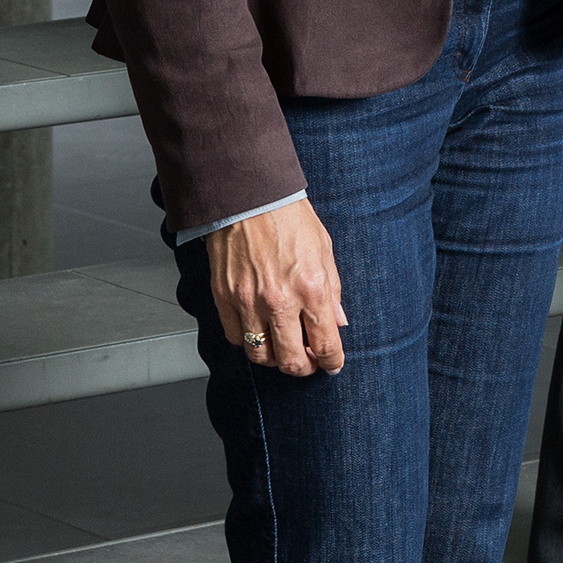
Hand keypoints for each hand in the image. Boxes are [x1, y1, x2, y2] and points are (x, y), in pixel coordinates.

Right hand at [207, 200, 345, 376]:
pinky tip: (257, 328)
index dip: (332, 362)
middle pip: (292, 361)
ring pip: (260, 355)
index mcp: (310, 288)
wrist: (248, 195)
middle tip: (308, 362)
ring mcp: (248, 302)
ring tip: (282, 347)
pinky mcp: (224, 297)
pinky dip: (247, 340)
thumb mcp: (324, 248)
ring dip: (274, 358)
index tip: (333, 364)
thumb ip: (332, 289)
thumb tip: (338, 321)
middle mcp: (279, 301)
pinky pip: (235, 337)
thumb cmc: (286, 215)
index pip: (326, 344)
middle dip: (304, 368)